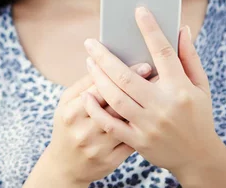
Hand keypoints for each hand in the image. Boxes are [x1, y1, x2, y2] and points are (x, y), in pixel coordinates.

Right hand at [42, 62, 153, 184]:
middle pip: (115, 104)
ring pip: (126, 123)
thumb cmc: (68, 125)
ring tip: (160, 90)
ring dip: (145, 105)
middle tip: (156, 71)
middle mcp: (84, 130)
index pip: (99, 88)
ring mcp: (98, 147)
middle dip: (137, 85)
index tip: (141, 63)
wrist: (65, 165)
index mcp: (72, 112)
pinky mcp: (110, 160)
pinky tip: (153, 113)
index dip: (121, 75)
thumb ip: (84, 84)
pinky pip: (131, 141)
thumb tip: (102, 60)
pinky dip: (143, 126)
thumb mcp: (66, 103)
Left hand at [82, 6, 220, 175]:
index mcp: (181, 89)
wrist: (199, 158)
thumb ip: (189, 57)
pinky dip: (97, 109)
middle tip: (90, 43)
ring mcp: (150, 125)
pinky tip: (87, 94)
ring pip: (116, 98)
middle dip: (105, 57)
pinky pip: (111, 124)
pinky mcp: (138, 141)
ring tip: (88, 62)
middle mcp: (164, 106)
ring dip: (98, 78)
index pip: (163, 53)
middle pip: (128, 76)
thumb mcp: (201, 86)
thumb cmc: (198, 115)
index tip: (139, 10)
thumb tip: (181, 28)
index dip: (151, 30)